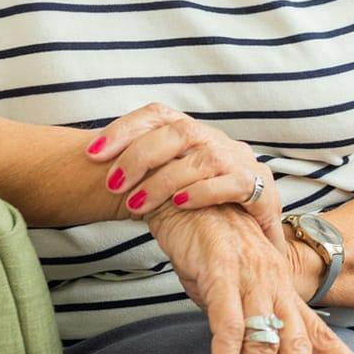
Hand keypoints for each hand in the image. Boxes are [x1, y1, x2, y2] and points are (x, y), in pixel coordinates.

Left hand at [85, 103, 284, 251]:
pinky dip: (204, 192)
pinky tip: (180, 203)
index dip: (124, 129)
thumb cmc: (204, 207)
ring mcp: (240, 162)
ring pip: (202, 158)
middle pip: (178, 131)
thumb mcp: (170, 183)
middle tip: (112, 184)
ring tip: (135, 205)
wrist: (253, 237)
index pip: (156, 115)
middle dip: (140, 156)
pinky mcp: (261, 189)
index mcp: (192, 134)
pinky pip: (233, 183)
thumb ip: (143, 171)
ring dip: (164, 181)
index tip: (92, 153)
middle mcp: (216, 141)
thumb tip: (95, 164)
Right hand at [142, 201, 353, 353]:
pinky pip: (225, 325)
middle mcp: (274, 285)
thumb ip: (250, 320)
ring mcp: (249, 278)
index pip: (320, 333)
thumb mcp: (237, 283)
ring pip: (261, 345)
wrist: (187, 191)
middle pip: (297, 348)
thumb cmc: (211, 242)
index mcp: (283, 289)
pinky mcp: (219, 272)